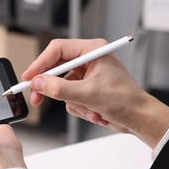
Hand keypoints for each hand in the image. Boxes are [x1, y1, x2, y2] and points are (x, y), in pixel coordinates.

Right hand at [22, 39, 168, 147]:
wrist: (139, 118)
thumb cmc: (125, 100)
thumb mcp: (89, 94)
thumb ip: (60, 88)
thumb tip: (38, 83)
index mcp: (92, 51)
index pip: (58, 50)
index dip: (40, 63)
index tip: (29, 77)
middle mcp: (88, 60)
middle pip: (56, 69)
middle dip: (52, 88)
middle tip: (37, 98)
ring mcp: (86, 76)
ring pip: (61, 87)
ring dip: (73, 102)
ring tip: (91, 110)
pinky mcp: (85, 89)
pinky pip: (69, 98)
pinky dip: (79, 108)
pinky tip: (94, 113)